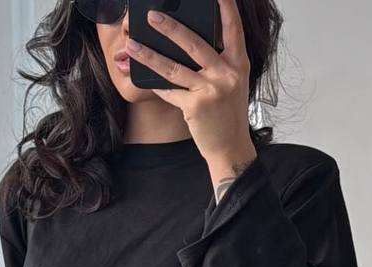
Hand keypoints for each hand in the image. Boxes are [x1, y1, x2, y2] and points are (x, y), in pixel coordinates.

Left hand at [126, 0, 254, 169]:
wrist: (230, 148)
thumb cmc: (228, 114)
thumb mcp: (232, 83)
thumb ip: (219, 63)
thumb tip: (188, 43)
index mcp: (238, 64)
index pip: (233, 28)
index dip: (227, 7)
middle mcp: (226, 74)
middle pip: (194, 44)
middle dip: (171, 27)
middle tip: (152, 15)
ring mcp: (210, 90)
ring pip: (174, 67)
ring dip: (150, 55)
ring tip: (132, 45)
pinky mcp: (195, 107)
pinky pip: (170, 92)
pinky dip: (157, 86)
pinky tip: (144, 79)